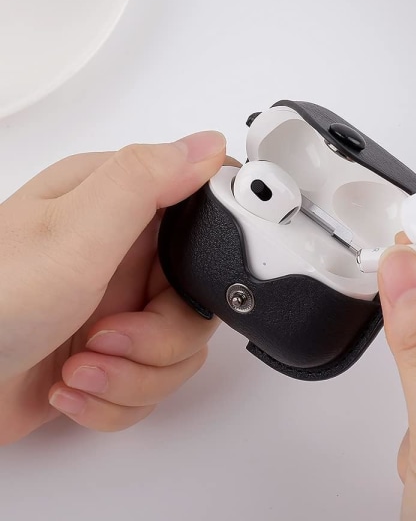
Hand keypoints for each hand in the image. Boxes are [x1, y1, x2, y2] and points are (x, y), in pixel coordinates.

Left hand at [0, 131, 229, 444]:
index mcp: (120, 208)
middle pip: (201, 298)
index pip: (206, 217)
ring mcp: (122, 306)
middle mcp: (126, 255)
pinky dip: (117, 397)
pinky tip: (74, 384)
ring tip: (82, 364)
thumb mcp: (71, 234)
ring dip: (134, 373)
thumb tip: (207, 145)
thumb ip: (144, 181)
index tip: (191, 287)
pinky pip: (156, 381)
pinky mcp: (116, 354)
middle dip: (162, 336)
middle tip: (110, 334)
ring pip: (184, 348)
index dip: (216, 252)